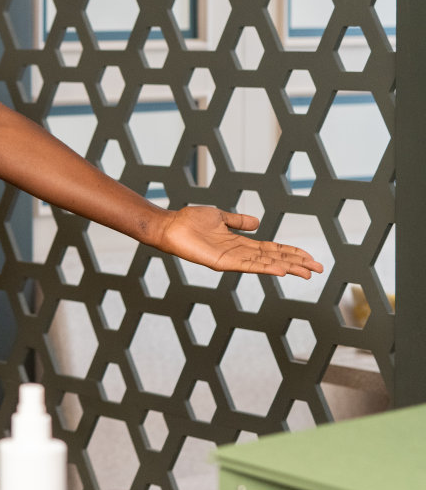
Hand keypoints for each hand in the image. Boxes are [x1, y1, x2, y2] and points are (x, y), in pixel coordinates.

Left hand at [152, 206, 323, 277]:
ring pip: (265, 264)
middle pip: (274, 258)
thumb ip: (239, 221)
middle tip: (318, 269)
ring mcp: (231, 259)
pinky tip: (280, 270)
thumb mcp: (220, 217)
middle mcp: (239, 253)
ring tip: (306, 272)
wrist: (170, 225)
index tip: (310, 258)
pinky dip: (264, 268)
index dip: (292, 253)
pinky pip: (247, 266)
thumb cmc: (190, 221)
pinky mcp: (221, 262)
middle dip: (296, 263)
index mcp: (240, 242)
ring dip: (286, 268)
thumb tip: (257, 222)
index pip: (272, 249)